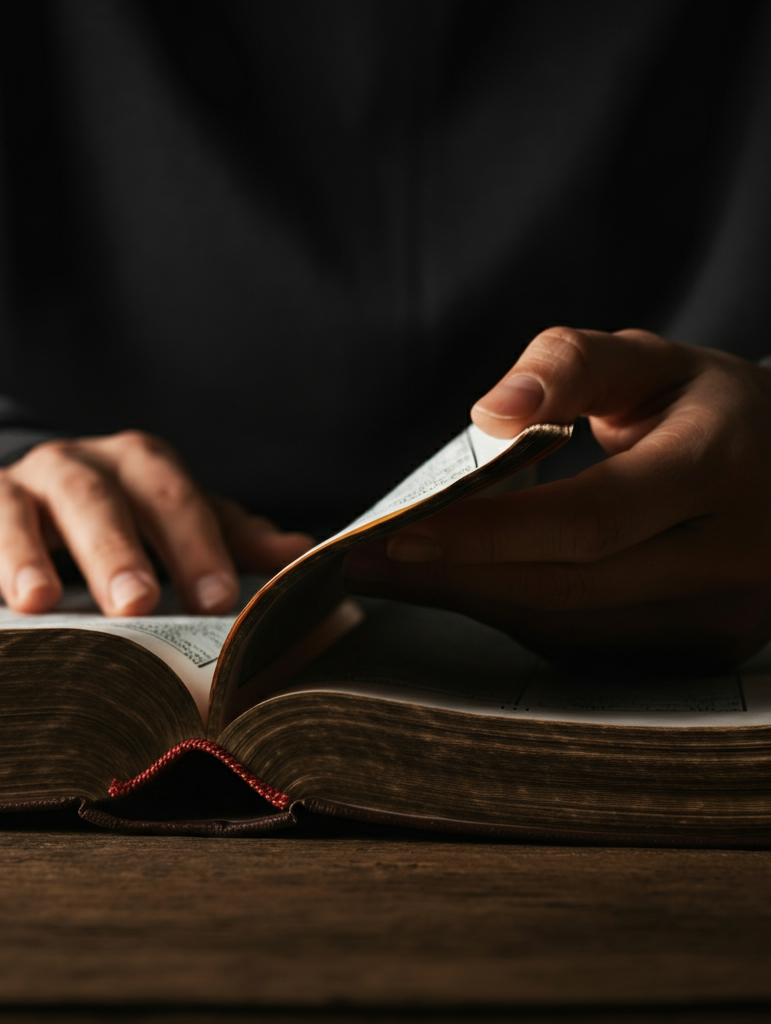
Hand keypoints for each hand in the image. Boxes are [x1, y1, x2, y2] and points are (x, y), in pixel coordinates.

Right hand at [0, 430, 312, 614]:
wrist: (39, 497)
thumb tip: (300, 554)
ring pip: (11, 511)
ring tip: (38, 604)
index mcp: (134, 464)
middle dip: (113, 550)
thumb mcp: (177, 518)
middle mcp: (69, 467)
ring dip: (25, 554)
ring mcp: (8, 491)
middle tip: (133, 604)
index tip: (217, 600)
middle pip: (92, 498)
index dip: (195, 543)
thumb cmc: (126, 517)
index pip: (170, 494)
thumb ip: (230, 535)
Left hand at [345, 328, 770, 666]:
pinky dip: (515, 616)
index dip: (490, 534)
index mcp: (719, 469)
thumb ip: (569, 365)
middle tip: (366, 564)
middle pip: (569, 589)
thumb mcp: (647, 361)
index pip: (591, 519)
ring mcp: (721, 617)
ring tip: (393, 576)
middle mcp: (729, 556)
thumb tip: (492, 410)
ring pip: (571, 628)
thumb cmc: (702, 407)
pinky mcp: (701, 650)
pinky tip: (465, 588)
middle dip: (456, 580)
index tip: (401, 535)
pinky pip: (587, 645)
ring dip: (473, 603)